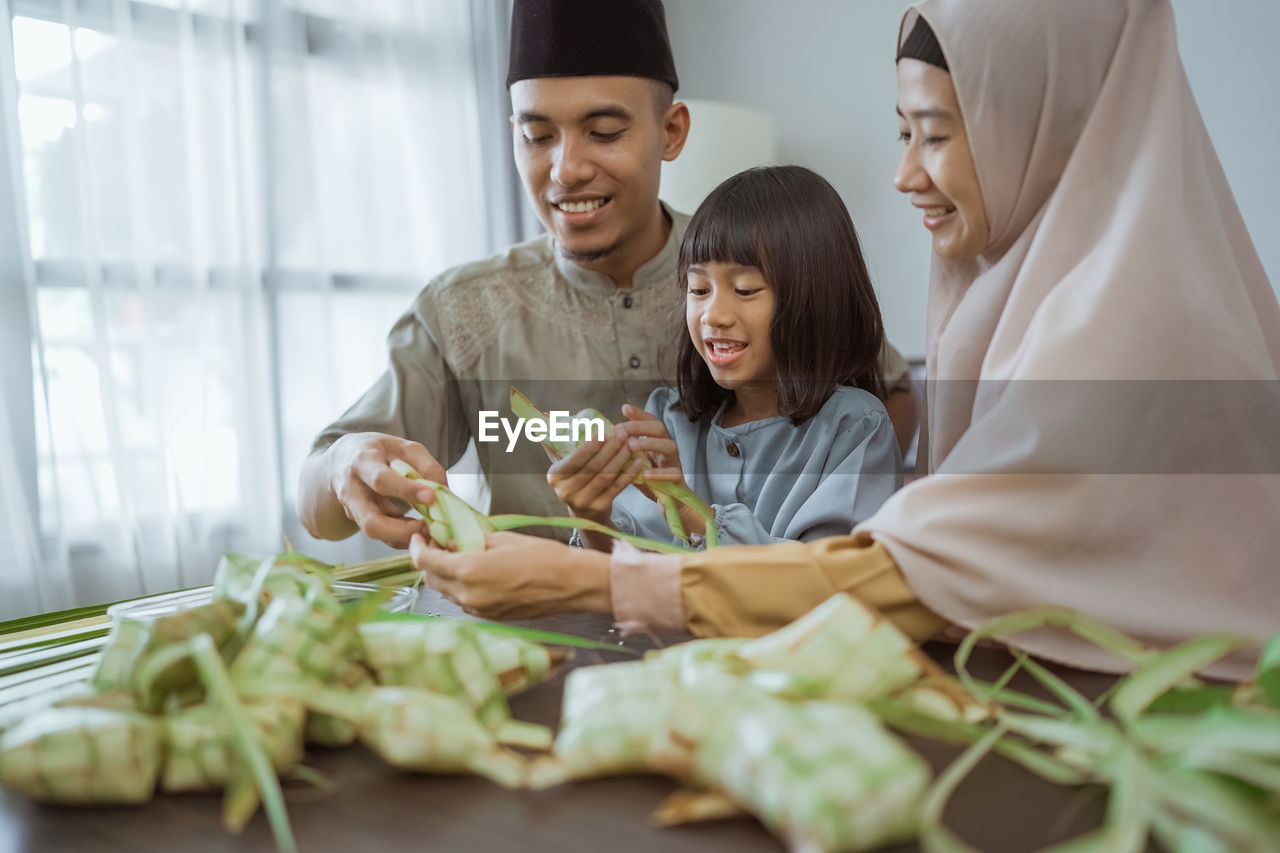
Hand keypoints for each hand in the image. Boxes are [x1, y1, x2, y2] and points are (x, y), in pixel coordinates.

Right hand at [323, 432, 447, 547]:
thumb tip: (442, 490)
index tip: (431, 496)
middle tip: (428, 526)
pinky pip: (382, 535)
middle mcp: (352, 490)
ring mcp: (353, 509)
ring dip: (404, 537)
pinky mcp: (360, 521)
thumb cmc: (377, 451)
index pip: (381, 480)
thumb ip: (425, 464)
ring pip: (375, 533)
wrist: (343, 459)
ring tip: (429, 530)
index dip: (406, 490)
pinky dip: (403, 538)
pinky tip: (420, 531)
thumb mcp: (402, 446)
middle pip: (371, 521)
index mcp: (362, 462)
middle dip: (402, 530)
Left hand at [410, 531, 611, 619]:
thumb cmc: (544, 557)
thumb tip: (454, 541)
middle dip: (430, 560)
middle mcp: (468, 595)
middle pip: (431, 579)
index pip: (425, 561)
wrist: (571, 584)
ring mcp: (478, 609)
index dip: (417, 547)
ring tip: (459, 556)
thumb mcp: (504, 539)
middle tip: (439, 543)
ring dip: (446, 574)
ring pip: (446, 592)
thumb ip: (472, 541)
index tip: (419, 536)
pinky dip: (462, 586)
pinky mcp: (490, 616)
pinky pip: (464, 600)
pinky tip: (476, 572)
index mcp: (469, 571)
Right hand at [546, 431, 645, 524]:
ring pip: (605, 476)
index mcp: (555, 477)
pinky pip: (617, 487)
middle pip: (592, 467)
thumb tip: (544, 415)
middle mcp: (566, 492)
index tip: (603, 432)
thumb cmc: (573, 478)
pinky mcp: (600, 508)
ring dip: (620, 458)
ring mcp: (583, 502)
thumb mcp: (562, 463)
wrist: (584, 512)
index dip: (589, 447)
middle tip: (622, 433)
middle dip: (609, 448)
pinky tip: (638, 461)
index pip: (574, 460)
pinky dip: (629, 474)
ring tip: (631, 444)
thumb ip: (554, 441)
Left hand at [615, 404, 689, 497]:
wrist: (670, 499)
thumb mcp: (635, 461)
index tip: (624, 408)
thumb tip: (601, 441)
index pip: (650, 421)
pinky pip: (673, 472)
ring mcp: (674, 461)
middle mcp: (666, 447)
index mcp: (656, 440)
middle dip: (639, 426)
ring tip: (631, 446)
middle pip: (659, 428)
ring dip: (649, 443)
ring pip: (669, 446)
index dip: (639, 413)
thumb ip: (624, 451)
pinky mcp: (678, 479)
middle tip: (620, 430)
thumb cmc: (650, 477)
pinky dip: (659, 472)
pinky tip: (645, 473)